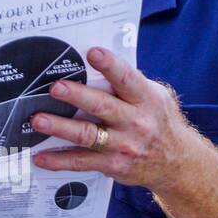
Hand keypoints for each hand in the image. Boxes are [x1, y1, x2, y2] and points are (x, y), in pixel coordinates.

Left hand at [29, 46, 201, 192]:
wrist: (179, 163)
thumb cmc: (158, 120)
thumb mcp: (154, 97)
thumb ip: (128, 82)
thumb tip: (93, 60)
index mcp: (145, 99)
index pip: (127, 79)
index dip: (110, 65)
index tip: (92, 53)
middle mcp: (135, 122)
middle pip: (102, 106)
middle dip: (77, 96)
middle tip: (55, 87)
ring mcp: (123, 145)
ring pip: (87, 135)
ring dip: (60, 127)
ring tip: (38, 120)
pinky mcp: (113, 165)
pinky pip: (82, 162)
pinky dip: (59, 160)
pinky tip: (40, 157)